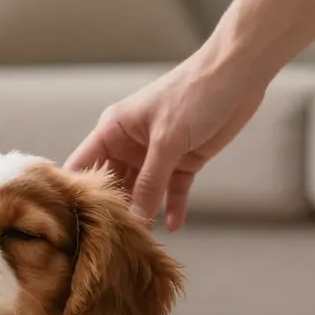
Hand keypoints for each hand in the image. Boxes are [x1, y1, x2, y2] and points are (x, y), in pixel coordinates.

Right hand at [63, 49, 267, 231]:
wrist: (239, 74)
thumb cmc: (196, 92)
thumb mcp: (168, 140)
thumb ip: (150, 181)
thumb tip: (135, 217)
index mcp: (114, 130)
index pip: (83, 165)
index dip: (77, 192)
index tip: (74, 222)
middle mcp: (130, 144)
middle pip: (113, 184)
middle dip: (114, 210)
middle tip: (111, 240)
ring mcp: (156, 154)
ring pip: (143, 192)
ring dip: (144, 213)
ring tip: (141, 241)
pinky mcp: (183, 161)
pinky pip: (172, 191)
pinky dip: (173, 207)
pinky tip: (174, 227)